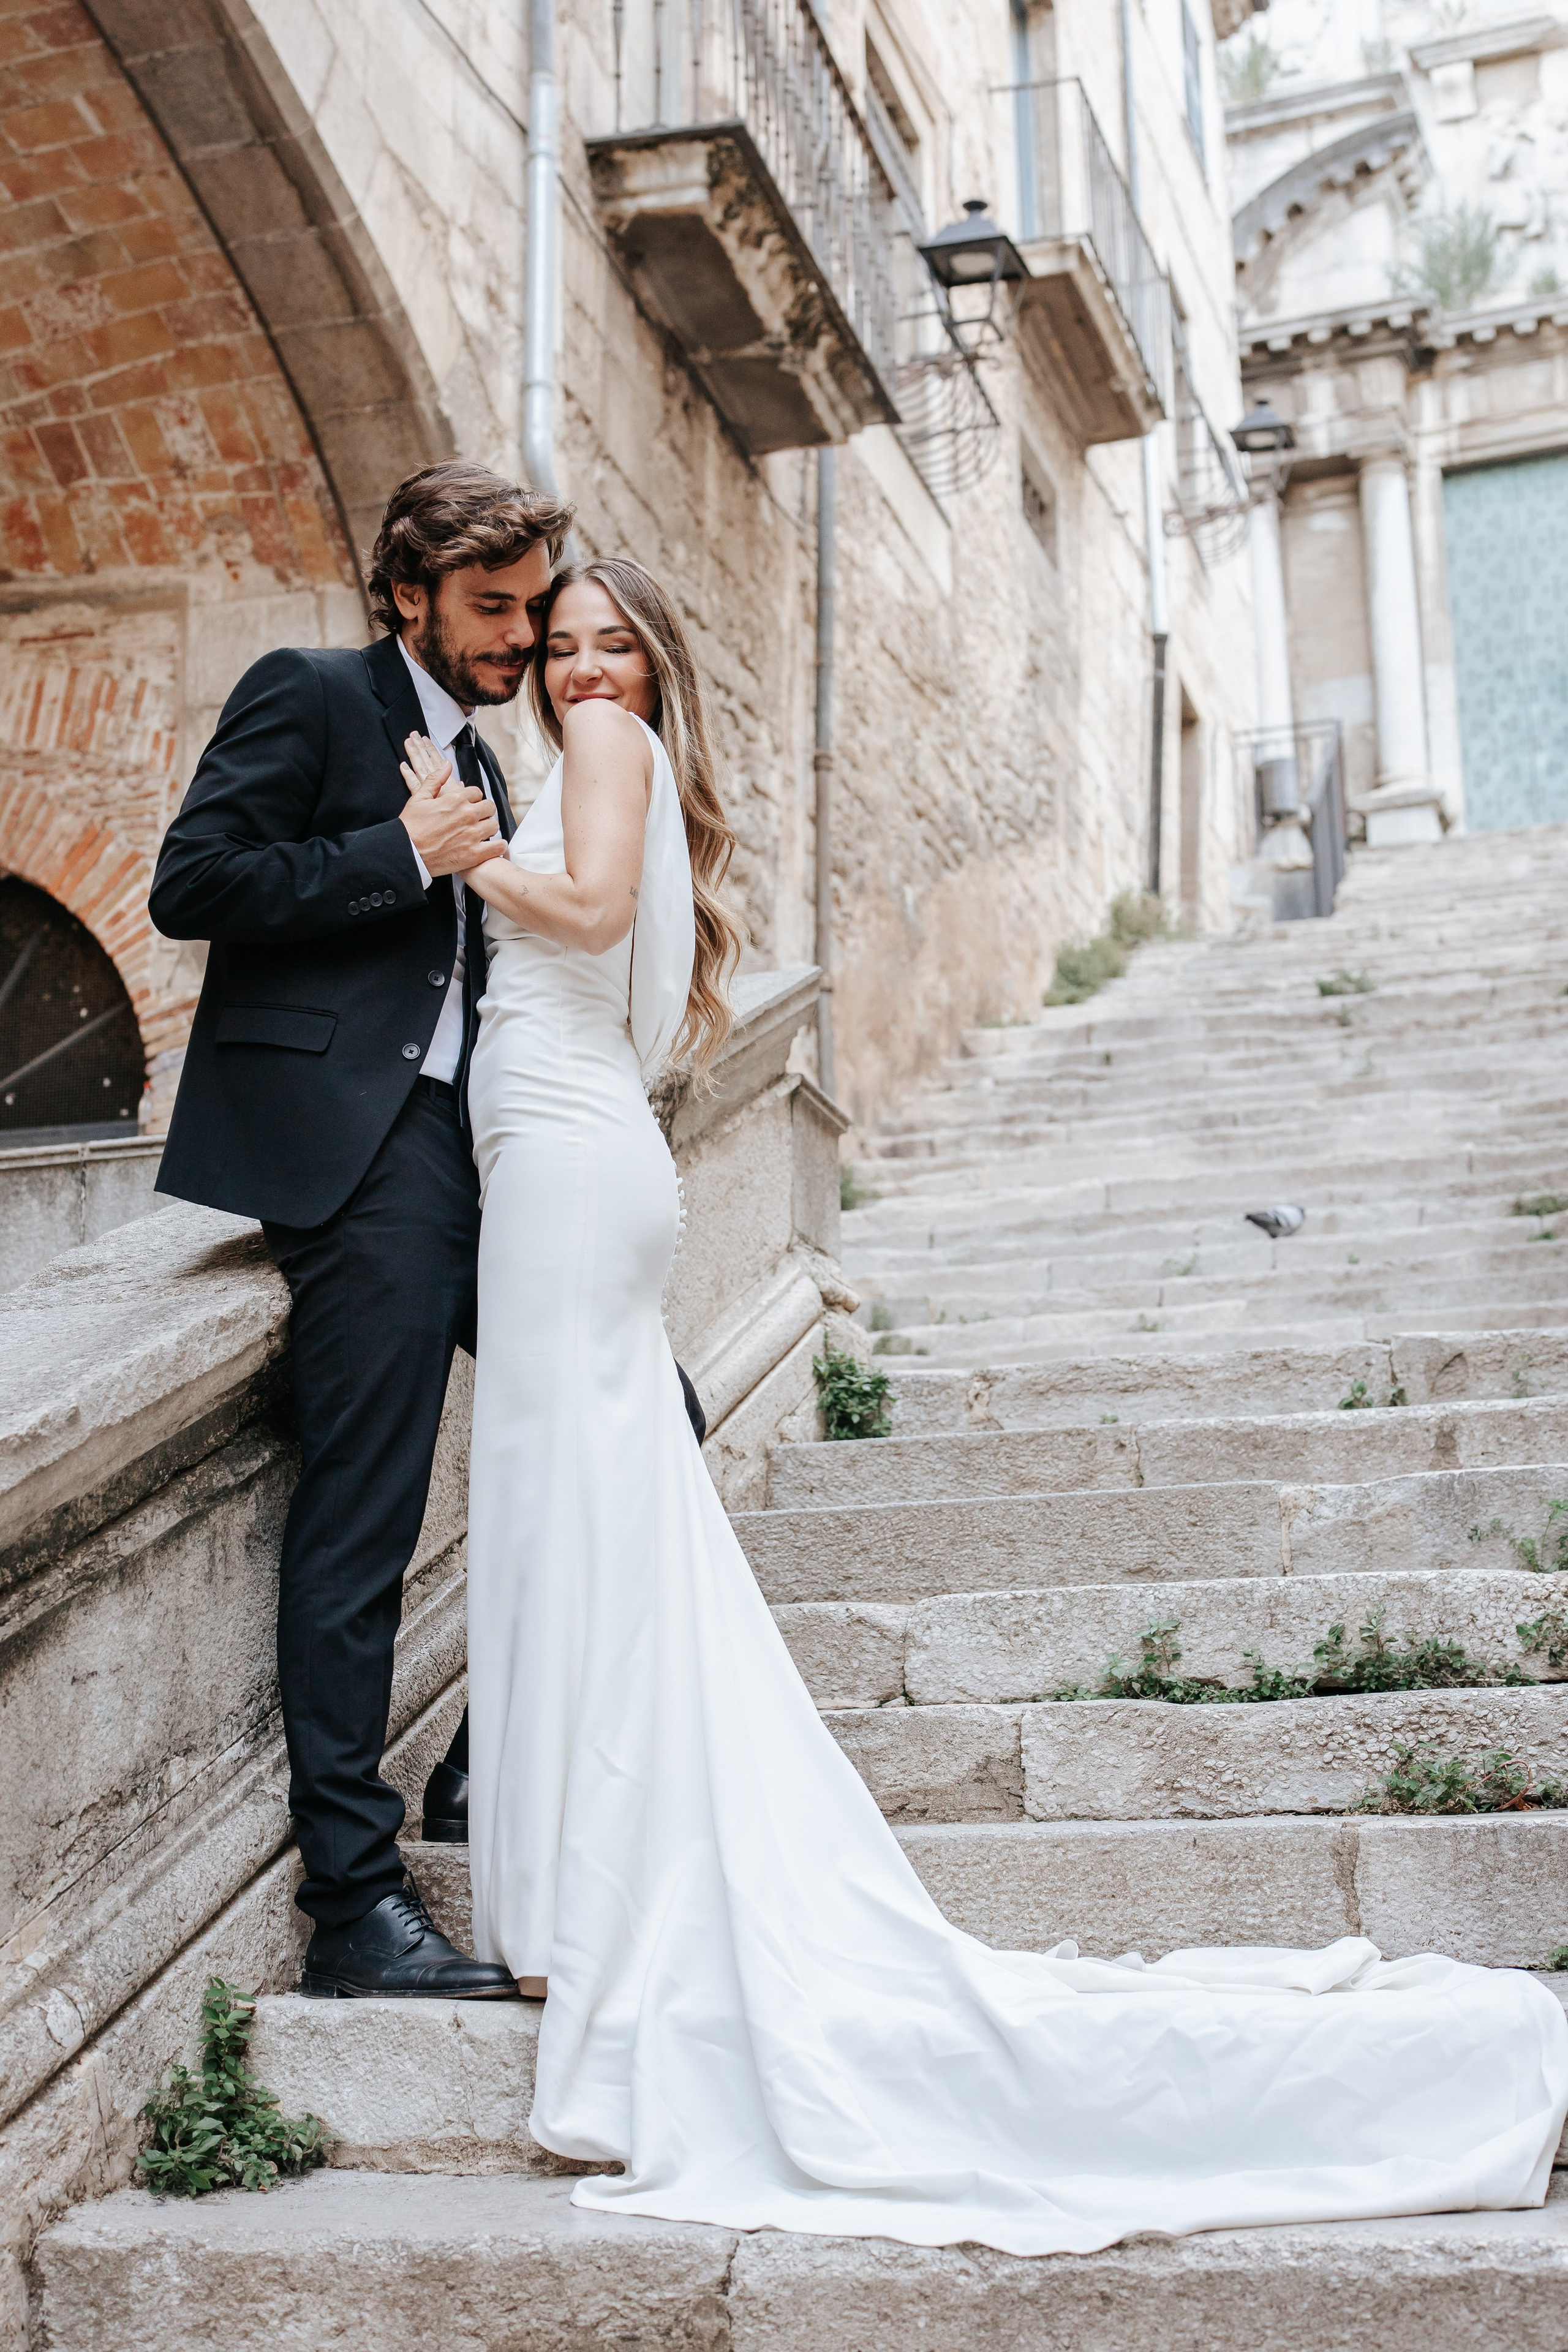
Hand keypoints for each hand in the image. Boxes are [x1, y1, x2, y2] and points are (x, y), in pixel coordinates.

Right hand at [398, 730, 505, 876]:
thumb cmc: (410, 827)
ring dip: (488, 828)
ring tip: (480, 833)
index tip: (467, 805)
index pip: (477, 792)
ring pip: (494, 825)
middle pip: (489, 807)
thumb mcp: (419, 798)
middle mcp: (467, 815)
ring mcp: (472, 835)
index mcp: (455, 799)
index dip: (472, 798)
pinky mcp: (474, 854)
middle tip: (475, 818)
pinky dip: (498, 846)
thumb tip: (447, 765)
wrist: (406, 853)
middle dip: (483, 811)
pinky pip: (498, 847)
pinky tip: (491, 846)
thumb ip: (435, 780)